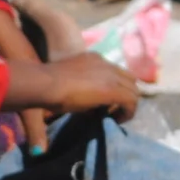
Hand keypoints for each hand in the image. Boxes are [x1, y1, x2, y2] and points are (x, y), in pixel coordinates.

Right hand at [7, 51, 140, 128]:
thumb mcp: (68, 84)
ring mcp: (110, 75)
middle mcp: (105, 63)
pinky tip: (116, 120)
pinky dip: (128, 112)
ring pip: (134, 90)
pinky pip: (131, 101)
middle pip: (130, 79)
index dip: (116, 88)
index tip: (106, 103)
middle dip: (126, 95)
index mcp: (93, 59)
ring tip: (115, 117)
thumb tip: (87, 106)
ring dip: (127, 104)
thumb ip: (81, 90)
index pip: (116, 72)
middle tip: (114, 110)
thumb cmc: (47, 84)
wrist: (45, 83)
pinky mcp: (112, 89)